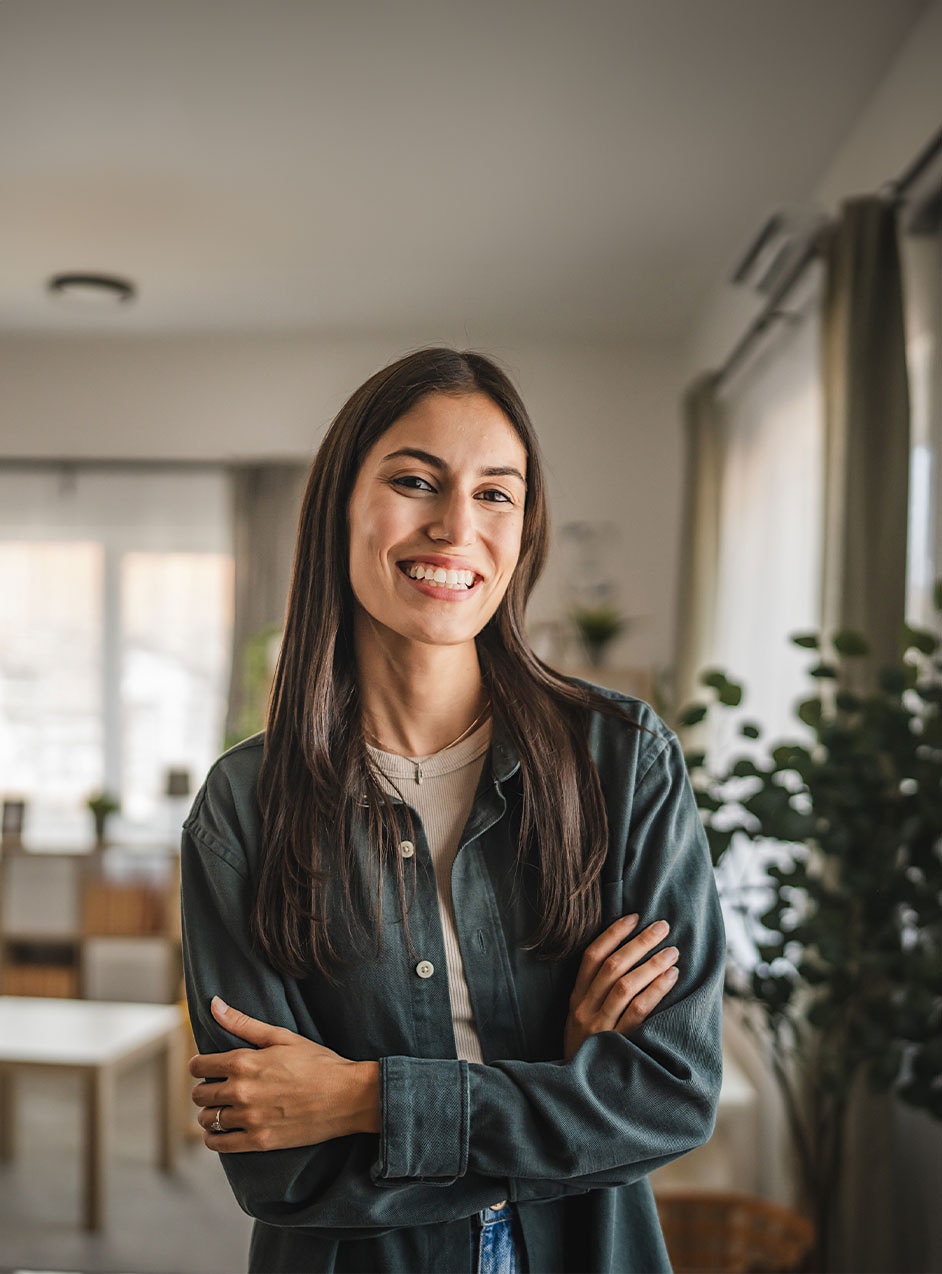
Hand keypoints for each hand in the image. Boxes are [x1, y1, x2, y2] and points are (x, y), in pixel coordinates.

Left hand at [189, 996, 379, 1152]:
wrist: (348, 1096)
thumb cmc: (317, 1062)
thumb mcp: (281, 1036)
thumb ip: (243, 1023)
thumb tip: (214, 1004)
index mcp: (244, 1062)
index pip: (199, 1066)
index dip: (199, 1066)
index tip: (206, 1067)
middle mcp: (242, 1091)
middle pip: (200, 1094)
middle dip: (204, 1089)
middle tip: (217, 1088)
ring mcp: (250, 1119)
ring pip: (207, 1120)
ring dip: (210, 1114)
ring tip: (222, 1109)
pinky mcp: (259, 1141)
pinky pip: (220, 1144)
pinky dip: (215, 1138)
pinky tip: (222, 1131)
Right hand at [564, 915, 678, 1058]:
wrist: (579, 1092)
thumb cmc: (588, 1050)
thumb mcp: (581, 1018)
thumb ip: (596, 993)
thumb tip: (628, 957)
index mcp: (576, 998)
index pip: (591, 956)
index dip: (613, 934)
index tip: (634, 917)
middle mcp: (585, 1008)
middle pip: (612, 966)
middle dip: (639, 942)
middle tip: (662, 927)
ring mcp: (600, 1026)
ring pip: (626, 985)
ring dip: (651, 963)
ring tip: (672, 951)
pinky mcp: (617, 1043)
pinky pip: (638, 1011)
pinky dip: (655, 990)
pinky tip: (671, 977)